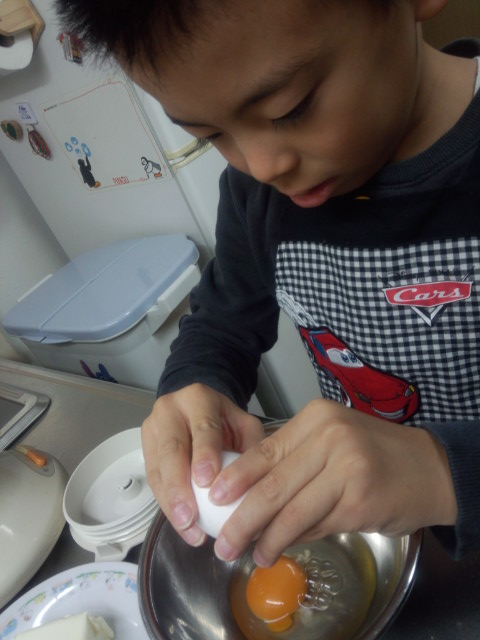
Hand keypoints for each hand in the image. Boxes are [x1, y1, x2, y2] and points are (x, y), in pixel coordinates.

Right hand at [141, 383, 263, 545]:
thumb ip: (252, 448)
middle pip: (171, 449)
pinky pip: (153, 479)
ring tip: (188, 527)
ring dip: (171, 502)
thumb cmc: (223, 420)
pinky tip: (182, 524)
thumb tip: (256, 484)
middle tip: (190, 517)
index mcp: (199, 399)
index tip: (207, 481)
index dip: (204, 454)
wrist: (197, 408)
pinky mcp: (145, 447)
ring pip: (157, 468)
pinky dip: (167, 504)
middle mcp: (171, 410)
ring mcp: (153, 428)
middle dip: (179, 487)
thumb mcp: (244, 424)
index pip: (203, 427)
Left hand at [209, 398, 457, 565]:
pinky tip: (280, 549)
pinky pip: (316, 526)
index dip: (237, 477)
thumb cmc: (376, 452)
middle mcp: (331, 437)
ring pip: (291, 511)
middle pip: (272, 484)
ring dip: (266, 538)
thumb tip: (252, 494)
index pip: (265, 450)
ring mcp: (347, 469)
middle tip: (224, 541)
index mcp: (317, 417)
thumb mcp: (334, 438)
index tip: (214, 496)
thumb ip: (297, 458)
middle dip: (242, 518)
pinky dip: (295, 540)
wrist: (430, 467)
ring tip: (250, 554)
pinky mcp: (360, 501)